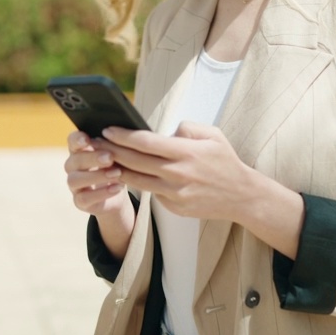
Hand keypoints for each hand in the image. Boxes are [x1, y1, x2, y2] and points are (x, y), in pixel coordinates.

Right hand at [63, 131, 130, 217]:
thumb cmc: (115, 166)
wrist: (117, 191)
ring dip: (96, 176)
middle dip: (92, 158)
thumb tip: (121, 135)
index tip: (87, 139)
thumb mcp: (116, 154)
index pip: (72, 141)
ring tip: (117, 173)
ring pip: (75, 180)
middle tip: (110, 157)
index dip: (77, 139)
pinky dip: (102, 193)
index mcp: (80, 150)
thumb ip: (113, 145)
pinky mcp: (79, 201)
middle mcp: (73, 167)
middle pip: (75, 160)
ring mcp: (74, 185)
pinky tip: (117, 188)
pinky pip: (84, 198)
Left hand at [102, 122, 258, 222]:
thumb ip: (186, 128)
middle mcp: (177, 174)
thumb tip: (164, 132)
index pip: (146, 142)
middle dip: (111, 150)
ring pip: (136, 180)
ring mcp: (174, 193)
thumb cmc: (224, 161)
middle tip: (95, 142)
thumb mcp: (212, 135)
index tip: (108, 129)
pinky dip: (137, 182)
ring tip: (103, 159)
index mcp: (186, 153)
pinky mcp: (173, 207)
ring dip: (117, 169)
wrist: (240, 195)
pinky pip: (150, 192)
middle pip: (135, 161)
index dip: (123, 135)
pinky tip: (125, 173)